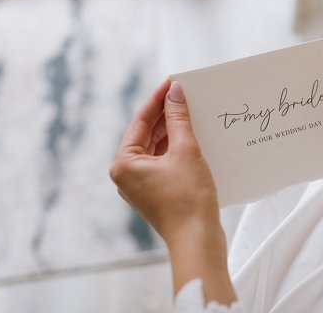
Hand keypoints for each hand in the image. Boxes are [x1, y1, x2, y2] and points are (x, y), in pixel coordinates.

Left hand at [110, 80, 236, 301]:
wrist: (198, 240)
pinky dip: (178, 149)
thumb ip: (178, 119)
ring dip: (174, 132)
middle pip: (147, 134)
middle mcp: (127, 175)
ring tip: (191, 112)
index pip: (140, 121)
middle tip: (184, 93)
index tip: (172, 81)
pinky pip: (165, 163)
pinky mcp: (158, 194)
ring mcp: (142, 186)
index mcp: (124, 164)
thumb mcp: (185, 151)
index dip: (158, 99)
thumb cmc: (188, 198)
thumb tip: (175, 92)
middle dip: (166, 114)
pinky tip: (194, 137)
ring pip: (157, 149)